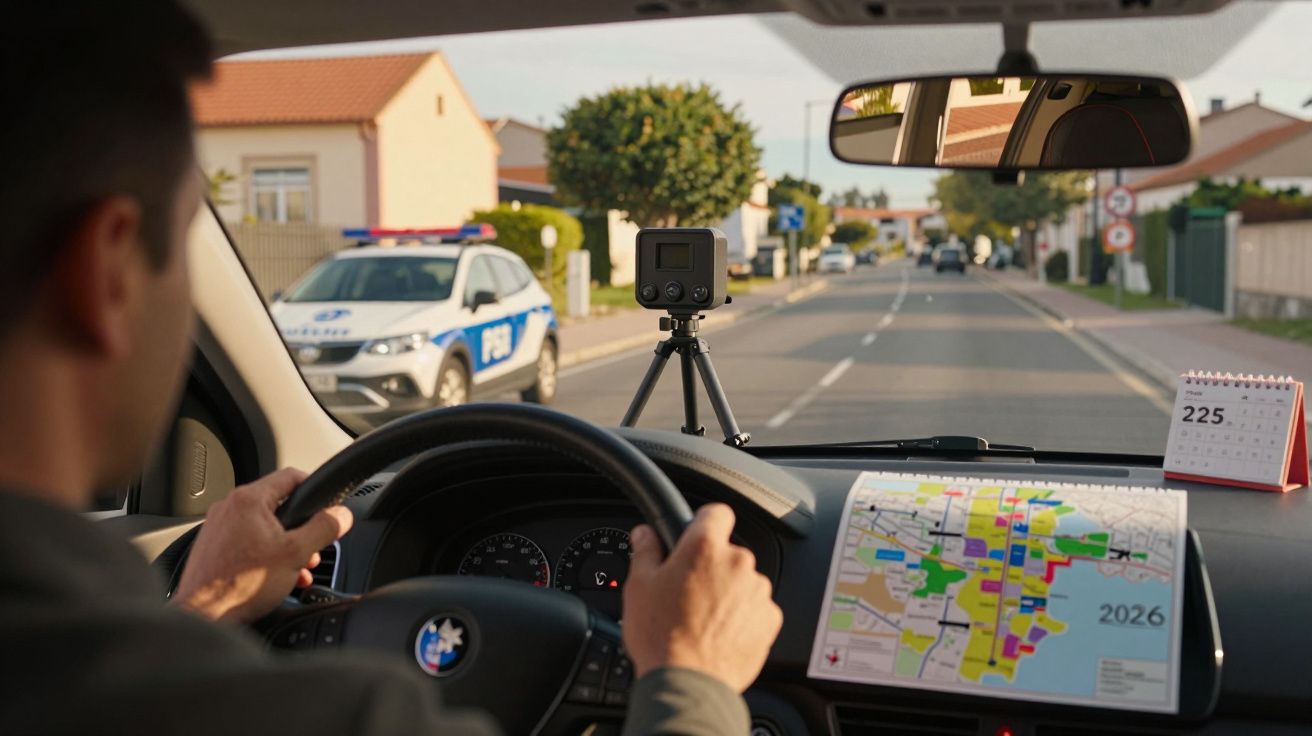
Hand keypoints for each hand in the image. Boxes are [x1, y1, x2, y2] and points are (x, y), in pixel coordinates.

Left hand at [173, 467, 352, 622]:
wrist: (203, 617)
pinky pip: (247, 541)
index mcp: (248, 500)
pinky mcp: (212, 547)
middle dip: (301, 528)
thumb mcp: (296, 554)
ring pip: (263, 526)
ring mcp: (217, 527)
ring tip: (297, 568)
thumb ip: (323, 529)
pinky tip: (276, 576)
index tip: (327, 506)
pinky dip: (265, 554)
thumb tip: (341, 514)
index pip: (291, 476)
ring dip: (285, 544)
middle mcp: (229, 508)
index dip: (314, 489)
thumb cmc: (239, 586)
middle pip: (278, 505)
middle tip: (313, 548)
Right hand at [621, 503, 782, 692]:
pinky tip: (719, 632)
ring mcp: (757, 591)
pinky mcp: (770, 618)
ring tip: (703, 618)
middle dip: (711, 567)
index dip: (704, 522)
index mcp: (704, 547)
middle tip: (688, 591)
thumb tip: (645, 534)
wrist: (689, 683)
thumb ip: (646, 551)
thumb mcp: (639, 588)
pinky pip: (756, 607)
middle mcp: (737, 562)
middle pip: (728, 552)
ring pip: (743, 581)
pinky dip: (743, 616)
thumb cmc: (662, 637)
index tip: (696, 535)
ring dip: (728, 592)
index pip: (716, 512)